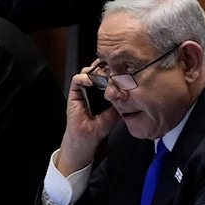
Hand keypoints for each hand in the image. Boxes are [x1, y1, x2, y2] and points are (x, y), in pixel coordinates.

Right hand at [56, 61, 119, 176]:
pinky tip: (91, 81)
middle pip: (97, 69)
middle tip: (112, 68)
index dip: (113, 70)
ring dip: (95, 71)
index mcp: (103, 90)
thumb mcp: (117, 111)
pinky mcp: (74, 93)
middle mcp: (92, 87)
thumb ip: (121, 99)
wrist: (88, 137)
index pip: (107, 74)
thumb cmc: (100, 126)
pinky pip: (77, 80)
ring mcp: (83, 89)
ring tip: (103, 75)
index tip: (120, 69)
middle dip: (104, 67)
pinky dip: (84, 78)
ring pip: (87, 71)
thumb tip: (130, 88)